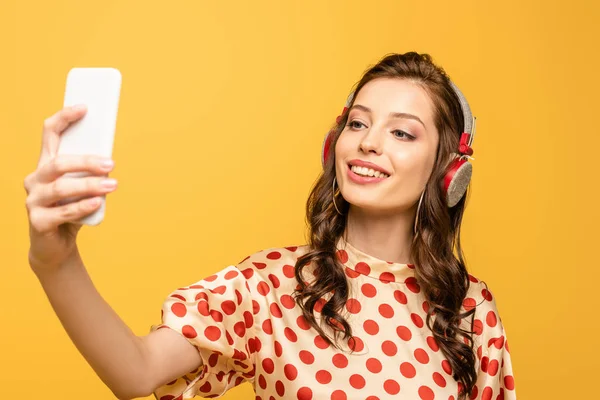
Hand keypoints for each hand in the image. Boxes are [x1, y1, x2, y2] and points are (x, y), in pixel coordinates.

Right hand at [24, 105, 117, 271]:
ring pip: (61, 188)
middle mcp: (35, 179)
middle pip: (58, 163)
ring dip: (89, 185)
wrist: (56, 246)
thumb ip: (89, 174)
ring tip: (112, 185)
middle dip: (86, 161)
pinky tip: (98, 202)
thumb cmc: (72, 210)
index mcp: (46, 165)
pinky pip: (63, 212)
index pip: (49, 134)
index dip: (64, 118)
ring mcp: (33, 201)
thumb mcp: (82, 188)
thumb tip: (111, 158)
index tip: (84, 107)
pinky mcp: (38, 222)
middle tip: (111, 164)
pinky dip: (82, 206)